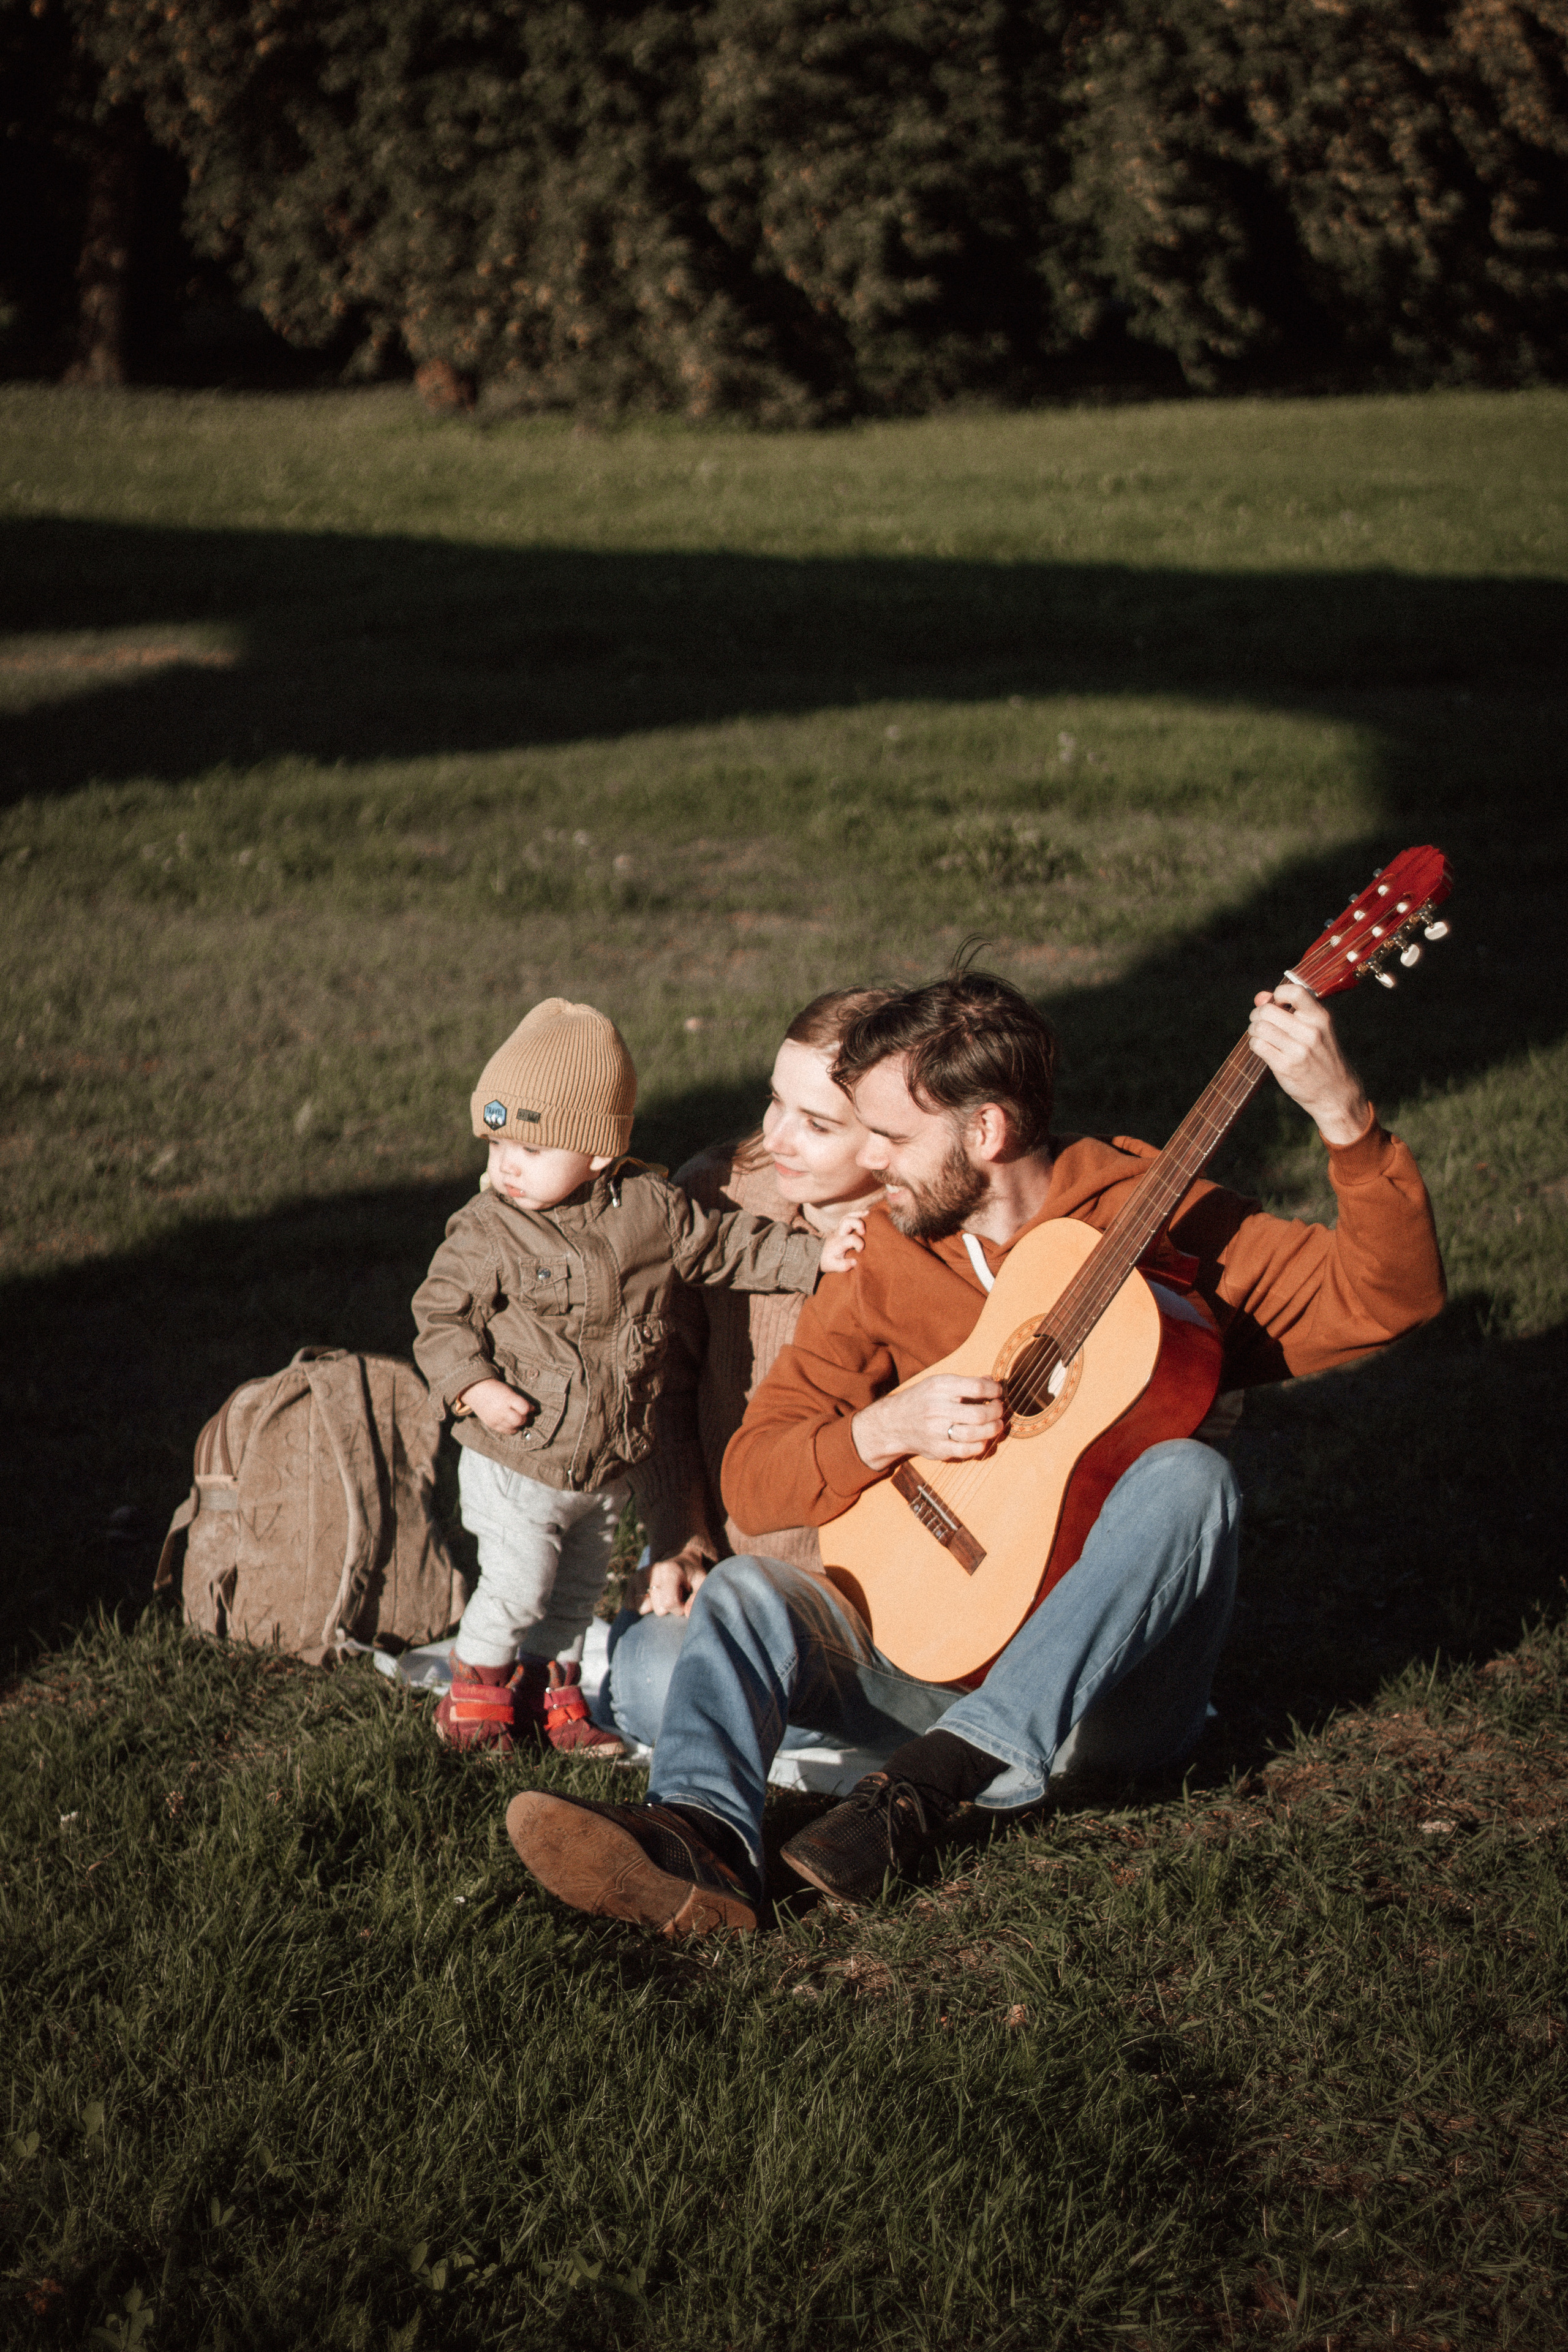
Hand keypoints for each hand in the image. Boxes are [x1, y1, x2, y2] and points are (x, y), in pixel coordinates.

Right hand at [457, 1377, 535, 1435]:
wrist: (476, 1390)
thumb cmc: (496, 1389)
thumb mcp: (509, 1391)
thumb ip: (520, 1401)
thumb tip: (533, 1411)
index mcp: (507, 1398)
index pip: (525, 1408)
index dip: (531, 1409)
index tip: (533, 1408)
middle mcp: (501, 1410)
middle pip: (520, 1420)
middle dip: (527, 1419)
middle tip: (527, 1416)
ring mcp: (496, 1418)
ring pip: (514, 1428)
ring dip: (520, 1425)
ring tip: (519, 1419)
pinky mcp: (491, 1424)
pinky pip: (506, 1431)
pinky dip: (512, 1428)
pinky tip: (512, 1423)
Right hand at [638, 1541, 711, 1617]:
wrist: (679, 1557)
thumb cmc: (691, 1573)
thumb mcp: (701, 1581)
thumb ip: (697, 1597)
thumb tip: (687, 1614)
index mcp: (670, 1570)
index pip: (669, 1603)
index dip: (679, 1608)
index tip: (684, 1602)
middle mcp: (652, 1571)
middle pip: (658, 1609)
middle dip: (668, 1608)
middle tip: (675, 1595)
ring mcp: (639, 1575)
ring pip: (643, 1609)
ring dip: (654, 1607)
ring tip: (664, 1595)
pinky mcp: (631, 1581)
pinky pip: (630, 1605)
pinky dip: (640, 1605)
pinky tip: (652, 1597)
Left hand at [818, 1212, 866, 1275]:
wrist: (818, 1254)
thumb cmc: (828, 1260)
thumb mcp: (833, 1266)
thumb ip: (844, 1265)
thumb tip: (855, 1262)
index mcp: (839, 1243)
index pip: (850, 1239)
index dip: (859, 1243)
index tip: (860, 1250)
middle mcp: (839, 1233)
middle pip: (847, 1221)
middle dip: (858, 1223)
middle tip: (864, 1232)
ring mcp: (839, 1229)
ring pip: (847, 1216)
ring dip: (858, 1214)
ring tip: (868, 1214)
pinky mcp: (841, 1227)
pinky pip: (848, 1216)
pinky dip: (857, 1213)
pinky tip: (866, 1213)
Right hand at [851, 1372, 1007, 1472]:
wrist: (892, 1423)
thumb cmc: (921, 1400)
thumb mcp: (937, 1383)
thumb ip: (965, 1383)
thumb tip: (993, 1383)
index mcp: (938, 1387)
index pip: (977, 1388)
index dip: (995, 1391)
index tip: (998, 1393)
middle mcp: (937, 1408)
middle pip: (979, 1413)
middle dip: (997, 1412)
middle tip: (999, 1410)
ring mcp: (936, 1431)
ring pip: (975, 1433)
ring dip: (993, 1429)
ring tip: (997, 1425)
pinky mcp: (937, 1450)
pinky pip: (967, 1450)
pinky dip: (981, 1445)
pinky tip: (983, 1438)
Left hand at [1248, 985, 1372, 1147]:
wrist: (1336, 1093)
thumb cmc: (1322, 1057)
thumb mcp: (1316, 1030)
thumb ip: (1290, 1010)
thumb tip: (1260, 996)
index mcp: (1321, 1018)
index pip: (1295, 992)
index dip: (1278, 994)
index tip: (1277, 1003)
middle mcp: (1311, 1032)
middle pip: (1267, 1011)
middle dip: (1257, 1014)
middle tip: (1259, 1021)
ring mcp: (1298, 1050)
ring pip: (1260, 1028)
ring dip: (1253, 1030)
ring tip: (1260, 1035)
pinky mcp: (1285, 1066)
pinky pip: (1258, 1045)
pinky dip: (1255, 1044)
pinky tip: (1262, 1048)